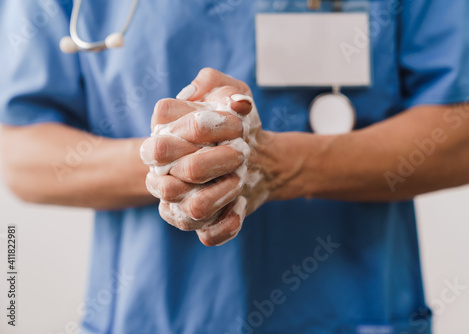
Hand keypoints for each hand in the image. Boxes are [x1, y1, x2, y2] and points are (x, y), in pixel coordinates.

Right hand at [141, 68, 274, 245]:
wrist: (258, 159)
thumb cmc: (239, 126)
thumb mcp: (234, 94)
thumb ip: (220, 85)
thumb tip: (230, 103)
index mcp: (162, 136)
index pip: (163, 133)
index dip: (202, 127)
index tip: (237, 124)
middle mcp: (161, 171)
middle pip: (176, 174)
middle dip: (215, 162)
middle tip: (241, 153)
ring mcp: (174, 202)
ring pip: (193, 209)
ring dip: (225, 192)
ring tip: (239, 177)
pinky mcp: (194, 223)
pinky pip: (207, 234)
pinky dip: (228, 223)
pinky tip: (239, 206)